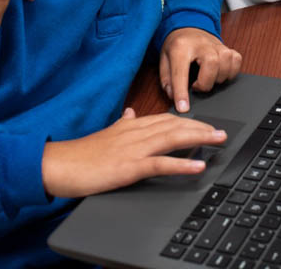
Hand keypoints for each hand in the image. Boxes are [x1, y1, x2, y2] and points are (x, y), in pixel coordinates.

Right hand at [42, 108, 227, 198]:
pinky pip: (161, 164)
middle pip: (175, 125)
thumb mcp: (105, 133)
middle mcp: (135, 133)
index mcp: (130, 126)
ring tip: (218, 141)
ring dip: (199, 139)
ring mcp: (133, 149)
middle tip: (222, 133)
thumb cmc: (80, 153)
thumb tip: (131, 113)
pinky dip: (182, 164)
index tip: (205, 125)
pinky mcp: (129, 167)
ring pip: (172, 138)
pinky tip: (198, 166)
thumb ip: (121, 123)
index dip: (188, 121)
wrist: (58, 164)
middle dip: (201, 128)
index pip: (166, 119)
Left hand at [160, 28, 242, 112]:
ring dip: (219, 77)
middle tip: (197, 87)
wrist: (187, 24)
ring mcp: (215, 44)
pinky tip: (221, 74)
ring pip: (226, 61)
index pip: (181, 72)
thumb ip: (167, 80)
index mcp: (180, 47)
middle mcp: (200, 44)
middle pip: (211, 63)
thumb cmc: (176, 45)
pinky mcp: (226, 46)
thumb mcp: (164, 59)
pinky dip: (231, 71)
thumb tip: (175, 97)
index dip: (181, 92)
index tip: (183, 108)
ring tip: (209, 79)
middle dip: (206, 82)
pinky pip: (236, 59)